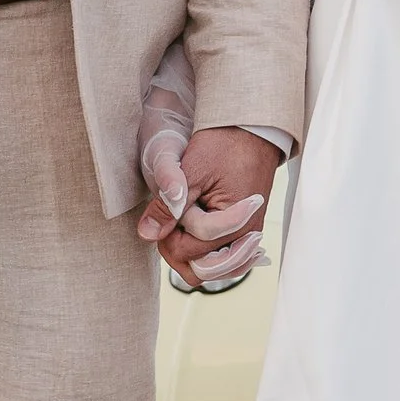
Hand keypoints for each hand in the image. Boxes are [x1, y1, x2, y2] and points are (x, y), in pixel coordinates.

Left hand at [152, 126, 277, 288]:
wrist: (252, 130)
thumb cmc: (225, 145)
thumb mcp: (191, 171)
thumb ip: (169, 206)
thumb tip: (147, 234)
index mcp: (234, 224)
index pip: (187, 251)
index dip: (167, 233)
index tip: (167, 208)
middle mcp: (246, 237)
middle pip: (200, 270)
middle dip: (178, 247)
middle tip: (172, 219)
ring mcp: (248, 237)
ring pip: (212, 270)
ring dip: (192, 253)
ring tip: (184, 223)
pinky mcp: (247, 233)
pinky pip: (225, 260)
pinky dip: (207, 253)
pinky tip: (195, 233)